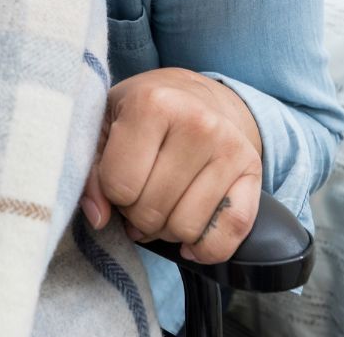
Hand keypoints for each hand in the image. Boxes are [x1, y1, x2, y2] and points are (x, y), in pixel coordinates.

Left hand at [80, 67, 262, 264]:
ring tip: (164, 205)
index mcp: (153, 103)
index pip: (120, 186)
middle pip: (152, 211)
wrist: (198, 96)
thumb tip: (98, 217)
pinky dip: (207, 247)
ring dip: (167, 231)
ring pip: (187, 228)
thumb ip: (90, 170)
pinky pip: (230, 231)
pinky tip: (191, 236)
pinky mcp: (253, 170)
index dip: (112, 194)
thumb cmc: (143, 113)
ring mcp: (230, 147)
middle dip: (137, 215)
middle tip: (142, 193)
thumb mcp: (105, 125)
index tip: (120, 178)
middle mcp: (198, 122)